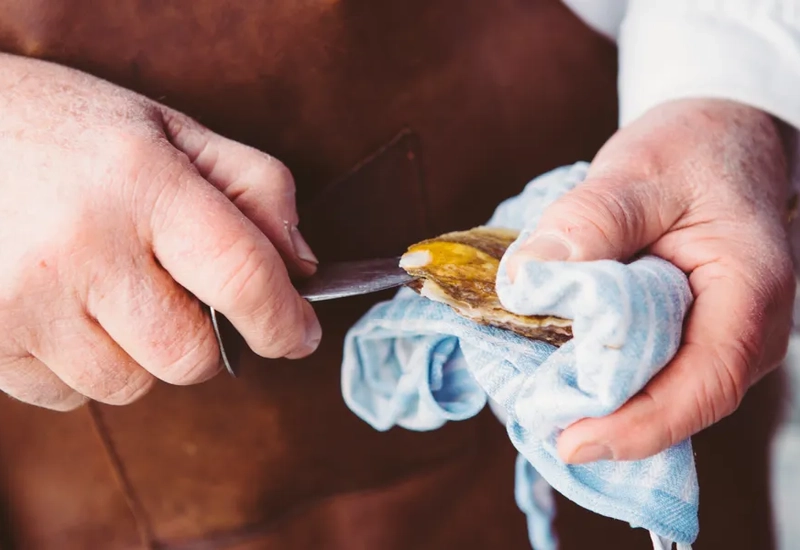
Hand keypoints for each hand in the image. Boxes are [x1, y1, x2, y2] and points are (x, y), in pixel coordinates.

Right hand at [0, 54, 320, 410]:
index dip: (284, 320)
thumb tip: (302, 268)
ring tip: (111, 289)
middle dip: (207, 338)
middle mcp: (80, 247)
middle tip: (179, 290)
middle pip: (190, 356)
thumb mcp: (170, 130)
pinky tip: (68, 309)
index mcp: (141, 182)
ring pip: (132, 385)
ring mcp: (23, 302)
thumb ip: (254, 187)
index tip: (299, 334)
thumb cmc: (69, 132)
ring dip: (143, 353)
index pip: (242, 276)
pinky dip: (87, 366)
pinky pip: (70, 395)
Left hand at [508, 98, 794, 462]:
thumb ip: (589, 222)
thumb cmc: (694, 149)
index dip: (639, 424)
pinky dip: (610, 378)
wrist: (723, 140)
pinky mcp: (693, 333)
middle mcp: (748, 329)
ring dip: (607, 404)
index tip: (575, 441)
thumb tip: (526, 281)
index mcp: (749, 291)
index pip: (703, 382)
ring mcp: (722, 337)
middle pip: (680, 399)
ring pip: (666, 392)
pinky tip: (563, 373)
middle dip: (611, 421)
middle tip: (542, 424)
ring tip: (544, 406)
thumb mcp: (639, 172)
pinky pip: (656, 371)